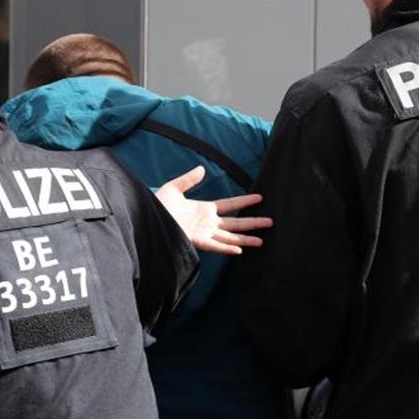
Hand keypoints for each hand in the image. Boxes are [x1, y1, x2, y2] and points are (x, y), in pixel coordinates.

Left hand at [155, 166, 273, 254]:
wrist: (147, 218)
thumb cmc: (158, 205)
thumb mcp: (174, 188)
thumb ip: (189, 179)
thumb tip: (202, 169)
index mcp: (205, 209)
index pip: (230, 205)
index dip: (245, 201)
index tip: (260, 198)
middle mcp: (208, 223)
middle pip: (236, 223)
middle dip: (253, 222)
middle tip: (271, 222)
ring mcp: (204, 233)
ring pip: (230, 237)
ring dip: (246, 239)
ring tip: (262, 240)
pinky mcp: (196, 241)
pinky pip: (215, 246)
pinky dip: (227, 248)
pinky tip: (240, 250)